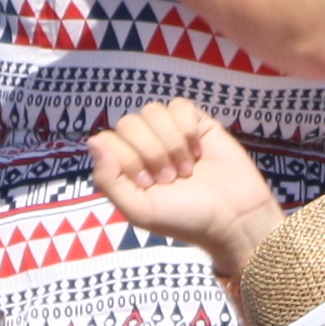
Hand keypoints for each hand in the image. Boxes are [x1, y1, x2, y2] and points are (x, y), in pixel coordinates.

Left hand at [90, 97, 283, 281]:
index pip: (107, 139)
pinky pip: (179, 106)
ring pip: (153, 111)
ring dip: (170, 142)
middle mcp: (144, 146)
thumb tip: (92, 140)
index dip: (127, 158)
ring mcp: (170, 133)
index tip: (149, 183)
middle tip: (171, 178)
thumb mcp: (138, 210)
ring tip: (186, 169)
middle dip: (151, 151)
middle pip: (128, 122)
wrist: (232, 218)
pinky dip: (186, 128)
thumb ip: (108, 179)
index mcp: (126, 166)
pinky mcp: (197, 124)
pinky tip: (198, 150)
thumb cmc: (185, 219)